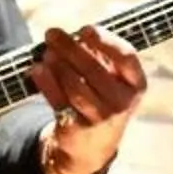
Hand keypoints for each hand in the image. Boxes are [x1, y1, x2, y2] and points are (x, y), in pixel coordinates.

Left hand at [32, 23, 144, 173]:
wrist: (93, 144)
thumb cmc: (102, 99)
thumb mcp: (111, 81)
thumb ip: (100, 58)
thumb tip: (74, 35)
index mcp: (136, 84)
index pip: (126, 57)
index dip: (106, 41)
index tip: (85, 29)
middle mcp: (122, 101)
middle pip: (95, 70)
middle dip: (71, 48)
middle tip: (52, 33)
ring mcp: (101, 116)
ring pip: (76, 86)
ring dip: (57, 65)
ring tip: (46, 51)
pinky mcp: (78, 127)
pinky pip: (59, 101)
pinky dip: (46, 83)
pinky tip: (36, 69)